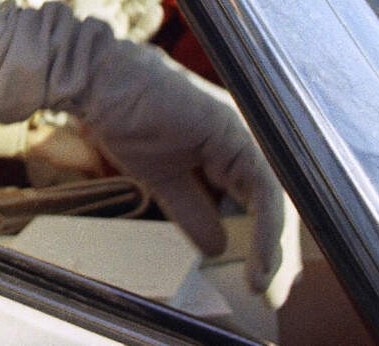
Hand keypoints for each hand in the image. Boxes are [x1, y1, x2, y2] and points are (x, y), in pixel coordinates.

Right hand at [0, 2, 296, 300]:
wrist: (99, 82)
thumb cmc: (124, 117)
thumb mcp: (162, 177)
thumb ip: (193, 209)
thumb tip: (217, 247)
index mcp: (231, 145)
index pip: (262, 200)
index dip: (268, 243)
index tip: (264, 284)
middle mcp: (247, 137)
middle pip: (278, 202)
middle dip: (279, 254)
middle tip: (273, 296)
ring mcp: (246, 131)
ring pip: (279, 200)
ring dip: (276, 250)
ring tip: (268, 288)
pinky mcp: (237, 133)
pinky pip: (266, 191)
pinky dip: (267, 232)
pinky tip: (262, 264)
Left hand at [69, 0, 165, 41]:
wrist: (73, 65)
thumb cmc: (74, 34)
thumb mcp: (84, 4)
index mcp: (82, 5)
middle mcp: (97, 17)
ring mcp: (110, 32)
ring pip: (131, 13)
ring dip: (144, 1)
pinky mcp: (120, 48)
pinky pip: (136, 34)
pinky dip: (148, 23)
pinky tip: (156, 11)